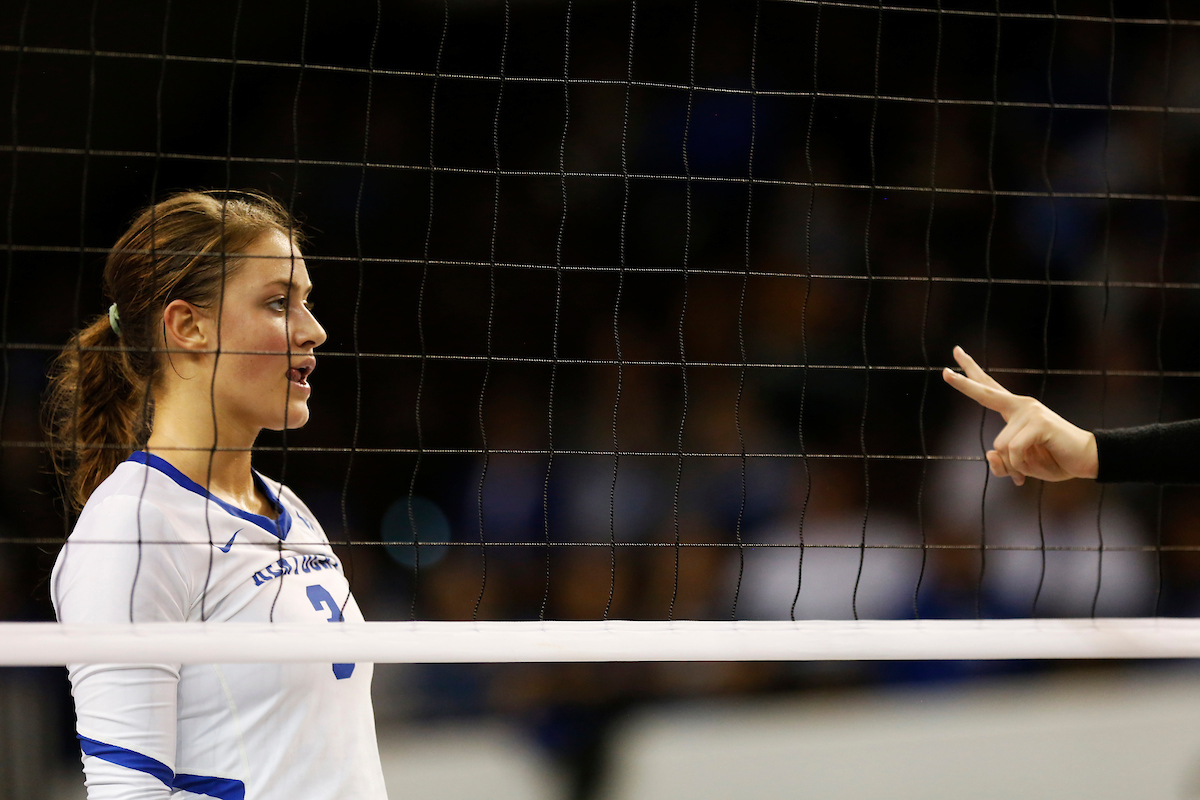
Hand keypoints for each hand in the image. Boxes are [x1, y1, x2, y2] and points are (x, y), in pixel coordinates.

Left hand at [941, 346, 1097, 485]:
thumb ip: (1003, 463)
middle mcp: (1021, 406)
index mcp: (1014, 411)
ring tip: (1034, 464)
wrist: (1086, 460)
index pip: (988, 388)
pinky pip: (1014, 450)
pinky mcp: (1040, 423)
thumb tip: (991, 454)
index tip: (954, 354)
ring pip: (1001, 445)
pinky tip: (1039, 462)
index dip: (969, 375)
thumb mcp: (1021, 466)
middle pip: (985, 392)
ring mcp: (1030, 412)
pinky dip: (1022, 465)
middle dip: (963, 384)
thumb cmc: (1053, 460)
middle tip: (943, 372)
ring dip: (1015, 464)